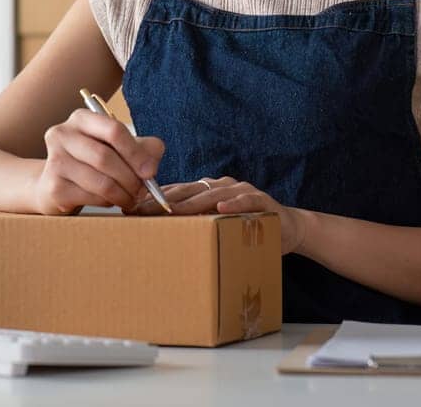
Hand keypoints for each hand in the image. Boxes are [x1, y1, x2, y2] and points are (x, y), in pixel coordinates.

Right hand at [32, 108, 164, 215]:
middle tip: (142, 191)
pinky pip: (91, 198)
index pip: (113, 130)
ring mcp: (55, 161)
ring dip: (122, 195)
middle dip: (130, 178)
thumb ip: (143, 149)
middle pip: (105, 157)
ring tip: (130, 199)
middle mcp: (63, 134)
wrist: (56, 183)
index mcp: (82, 118)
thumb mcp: (119, 148)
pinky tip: (111, 201)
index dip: (135, 153)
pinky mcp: (53, 187)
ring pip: (100, 181)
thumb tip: (150, 167)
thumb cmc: (93, 162)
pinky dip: (107, 202)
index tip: (150, 172)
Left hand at [131, 176, 309, 253]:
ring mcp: (242, 191)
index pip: (177, 191)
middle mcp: (222, 186)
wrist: (288, 227)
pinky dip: (234, 204)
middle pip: (189, 190)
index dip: (154, 198)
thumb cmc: (247, 227)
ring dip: (192, 202)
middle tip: (142, 210)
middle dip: (164, 200)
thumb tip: (161, 234)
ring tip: (172, 209)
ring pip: (213, 194)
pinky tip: (222, 209)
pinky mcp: (261, 200)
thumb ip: (195, 223)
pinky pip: (246, 200)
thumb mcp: (218, 225)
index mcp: (208, 190)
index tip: (132, 208)